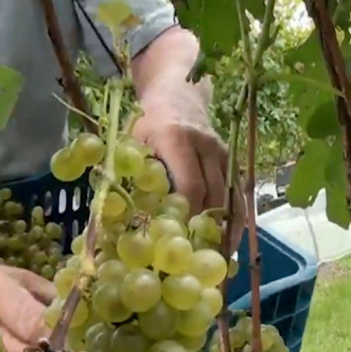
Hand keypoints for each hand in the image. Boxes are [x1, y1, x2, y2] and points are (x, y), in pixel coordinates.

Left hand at [132, 104, 245, 251]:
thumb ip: (128, 173)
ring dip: (227, 227)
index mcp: (177, 139)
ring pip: (230, 195)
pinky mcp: (230, 159)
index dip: (187, 215)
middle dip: (208, 227)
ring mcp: (222, 152)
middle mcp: (206, 145)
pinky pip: (236, 191)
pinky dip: (235, 216)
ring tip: (222, 257)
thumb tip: (113, 215)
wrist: (176, 93)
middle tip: (201, 258)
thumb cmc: (146, 123)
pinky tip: (231, 240)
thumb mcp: (131, 142)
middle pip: (213, 193)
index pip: (190, 184)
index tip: (180, 242)